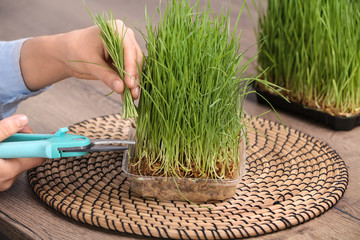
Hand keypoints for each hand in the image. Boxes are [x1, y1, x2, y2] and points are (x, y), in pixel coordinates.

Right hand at [0, 114, 43, 190]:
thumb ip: (4, 130)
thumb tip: (23, 120)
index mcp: (6, 170)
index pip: (38, 157)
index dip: (44, 143)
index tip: (55, 135)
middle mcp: (7, 180)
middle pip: (27, 156)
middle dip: (22, 140)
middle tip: (14, 128)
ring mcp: (1, 183)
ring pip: (17, 160)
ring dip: (13, 147)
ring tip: (3, 139)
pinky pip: (8, 165)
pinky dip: (6, 154)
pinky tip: (0, 147)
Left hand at [20, 20, 142, 98]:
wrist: (69, 53)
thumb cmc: (76, 51)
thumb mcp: (90, 64)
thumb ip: (107, 76)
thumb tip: (121, 88)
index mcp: (116, 29)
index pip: (129, 49)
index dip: (131, 67)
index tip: (130, 84)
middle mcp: (125, 36)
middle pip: (136, 58)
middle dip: (134, 77)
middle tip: (133, 94)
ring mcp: (127, 48)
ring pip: (136, 66)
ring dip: (134, 82)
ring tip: (132, 97)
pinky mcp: (126, 59)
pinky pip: (131, 72)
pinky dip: (130, 83)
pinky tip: (128, 95)